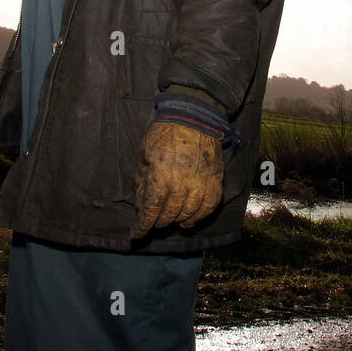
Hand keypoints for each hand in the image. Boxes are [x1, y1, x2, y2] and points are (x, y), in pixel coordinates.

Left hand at [131, 122, 222, 237]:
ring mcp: (202, 183)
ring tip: (170, 221)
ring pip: (189, 214)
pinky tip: (191, 218)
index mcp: (161, 177)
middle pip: (169, 215)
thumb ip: (140, 181)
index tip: (135, 234)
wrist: (193, 116)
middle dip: (157, 223)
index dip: (142, 226)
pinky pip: (209, 206)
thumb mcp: (143, 154)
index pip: (151, 211)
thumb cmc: (163, 133)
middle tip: (152, 222)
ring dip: (177, 221)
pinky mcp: (215, 180)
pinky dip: (200, 216)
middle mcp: (182, 184)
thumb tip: (140, 204)